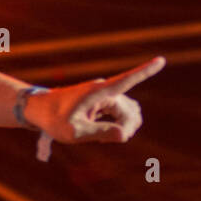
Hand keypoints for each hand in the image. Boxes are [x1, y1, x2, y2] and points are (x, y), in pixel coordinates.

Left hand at [27, 56, 164, 143]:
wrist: (38, 111)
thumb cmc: (53, 120)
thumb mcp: (73, 132)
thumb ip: (99, 133)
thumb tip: (124, 134)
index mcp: (99, 92)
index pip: (126, 80)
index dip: (145, 71)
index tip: (162, 60)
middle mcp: (104, 90)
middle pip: (130, 111)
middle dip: (126, 128)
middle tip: (107, 141)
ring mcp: (104, 96)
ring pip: (127, 114)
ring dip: (120, 128)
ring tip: (99, 137)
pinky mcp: (102, 102)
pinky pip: (120, 115)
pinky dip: (116, 126)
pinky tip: (102, 134)